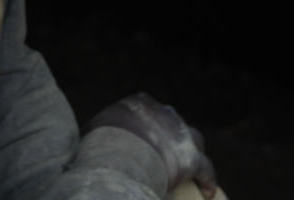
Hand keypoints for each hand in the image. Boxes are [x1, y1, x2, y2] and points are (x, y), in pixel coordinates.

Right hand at [84, 92, 216, 196]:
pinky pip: (205, 169)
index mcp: (139, 102)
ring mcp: (180, 134)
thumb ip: (94, 132)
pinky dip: (207, 179)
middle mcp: (164, 113)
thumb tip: (85, 142)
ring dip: (191, 149)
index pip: (146, 106)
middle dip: (170, 132)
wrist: (121, 155)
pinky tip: (208, 191)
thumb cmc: (101, 143)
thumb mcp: (92, 131)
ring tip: (187, 163)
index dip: (146, 121)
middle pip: (172, 120)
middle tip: (164, 147)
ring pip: (193, 139)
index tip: (142, 133)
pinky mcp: (192, 158)